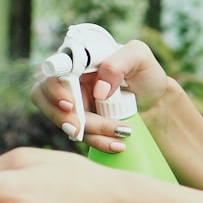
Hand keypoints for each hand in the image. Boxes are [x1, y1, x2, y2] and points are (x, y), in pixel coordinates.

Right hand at [31, 38, 170, 149]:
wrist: (156, 99)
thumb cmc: (145, 72)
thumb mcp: (138, 57)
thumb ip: (117, 64)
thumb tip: (99, 91)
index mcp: (79, 57)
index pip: (53, 69)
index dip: (54, 89)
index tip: (70, 105)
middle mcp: (70, 78)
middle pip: (46, 97)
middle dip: (63, 116)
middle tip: (80, 130)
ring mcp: (73, 101)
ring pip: (64, 119)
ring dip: (88, 131)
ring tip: (120, 134)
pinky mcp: (81, 121)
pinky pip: (80, 134)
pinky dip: (98, 141)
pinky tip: (117, 145)